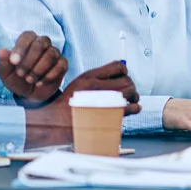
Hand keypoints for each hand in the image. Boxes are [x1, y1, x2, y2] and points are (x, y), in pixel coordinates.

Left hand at [0, 31, 68, 103]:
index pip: (27, 36)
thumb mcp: (6, 73)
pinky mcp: (62, 64)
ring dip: (38, 70)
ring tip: (29, 80)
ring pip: (50, 55)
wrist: (29, 94)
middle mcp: (43, 43)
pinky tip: (39, 83)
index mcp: (28, 40)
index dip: (21, 48)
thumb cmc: (17, 79)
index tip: (13, 62)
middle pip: (40, 44)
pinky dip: (48, 76)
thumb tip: (1, 51)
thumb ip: (4, 62)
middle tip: (21, 74)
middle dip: (29, 60)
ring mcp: (54, 53)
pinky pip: (60, 66)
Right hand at [24, 61, 140, 148]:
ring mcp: (102, 100)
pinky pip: (129, 108)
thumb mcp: (79, 83)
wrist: (56, 123)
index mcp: (90, 76)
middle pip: (127, 80)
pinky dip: (135, 108)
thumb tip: (121, 73)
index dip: (124, 72)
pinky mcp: (107, 115)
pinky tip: (132, 108)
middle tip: (128, 93)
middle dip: (130, 86)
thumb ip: (98, 77)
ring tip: (130, 101)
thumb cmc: (68, 104)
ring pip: (130, 92)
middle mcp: (96, 86)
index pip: (118, 66)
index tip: (122, 79)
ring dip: (133, 97)